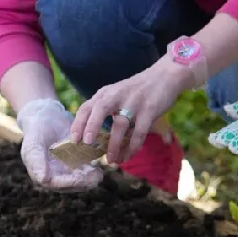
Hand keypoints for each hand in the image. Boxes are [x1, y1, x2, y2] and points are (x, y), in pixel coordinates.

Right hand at [17, 98, 103, 190]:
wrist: (46, 117)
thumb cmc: (37, 130)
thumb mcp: (34, 144)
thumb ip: (37, 161)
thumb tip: (42, 180)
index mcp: (41, 174)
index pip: (57, 184)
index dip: (69, 183)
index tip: (80, 178)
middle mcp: (54, 175)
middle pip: (71, 184)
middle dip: (84, 181)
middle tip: (96, 176)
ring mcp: (66, 170)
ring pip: (81, 179)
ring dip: (91, 177)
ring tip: (99, 172)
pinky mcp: (76, 162)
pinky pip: (86, 169)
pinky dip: (93, 167)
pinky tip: (99, 161)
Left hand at [71, 60, 187, 164]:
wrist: (164, 76)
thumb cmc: (137, 91)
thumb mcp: (116, 94)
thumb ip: (104, 109)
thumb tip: (90, 137)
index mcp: (106, 93)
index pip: (87, 107)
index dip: (78, 123)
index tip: (73, 140)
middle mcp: (117, 95)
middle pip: (100, 109)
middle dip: (91, 126)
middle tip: (87, 144)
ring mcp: (134, 102)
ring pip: (120, 125)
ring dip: (114, 145)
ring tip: (111, 160)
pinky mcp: (149, 110)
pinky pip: (139, 132)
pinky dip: (132, 147)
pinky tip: (128, 156)